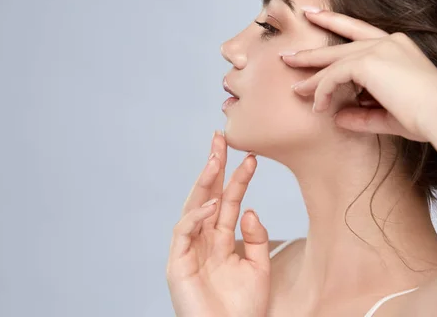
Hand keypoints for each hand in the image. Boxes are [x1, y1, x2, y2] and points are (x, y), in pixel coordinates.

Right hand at [166, 131, 269, 316]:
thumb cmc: (243, 307)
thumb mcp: (259, 267)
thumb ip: (256, 237)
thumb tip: (248, 209)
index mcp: (221, 238)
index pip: (228, 200)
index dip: (237, 177)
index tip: (251, 157)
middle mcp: (203, 238)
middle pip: (206, 194)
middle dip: (213, 166)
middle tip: (221, 138)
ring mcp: (189, 248)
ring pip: (193, 206)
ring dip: (204, 181)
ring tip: (216, 158)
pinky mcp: (177, 262)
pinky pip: (185, 231)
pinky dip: (197, 215)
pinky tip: (213, 202)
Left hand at [282, 9, 436, 141]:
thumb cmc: (424, 117)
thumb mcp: (386, 114)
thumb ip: (361, 113)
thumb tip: (336, 116)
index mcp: (396, 46)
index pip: (359, 31)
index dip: (335, 22)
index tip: (315, 15)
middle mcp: (387, 42)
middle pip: (340, 42)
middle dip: (311, 51)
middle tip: (287, 54)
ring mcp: (377, 49)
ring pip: (333, 61)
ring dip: (312, 77)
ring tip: (293, 88)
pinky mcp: (368, 62)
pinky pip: (333, 76)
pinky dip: (322, 91)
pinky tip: (317, 107)